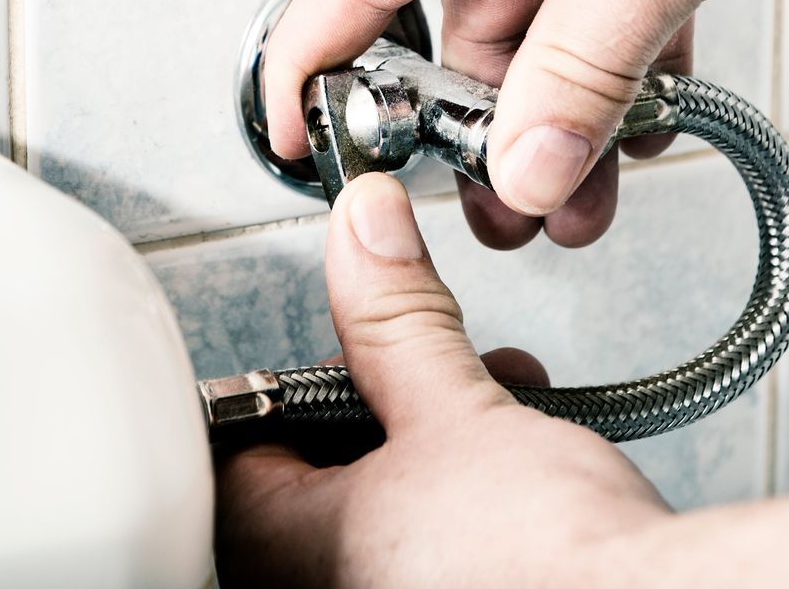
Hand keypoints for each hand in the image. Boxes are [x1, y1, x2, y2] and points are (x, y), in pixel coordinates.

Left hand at [214, 173, 670, 587]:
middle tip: (427, 374)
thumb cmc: (549, 560)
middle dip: (380, 410)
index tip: (338, 353)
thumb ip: (396, 320)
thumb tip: (363, 233)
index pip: (238, 452)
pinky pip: (425, 548)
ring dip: (431, 446)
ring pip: (376, 512)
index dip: (289, 386)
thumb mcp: (456, 408)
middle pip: (311, 480)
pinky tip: (522, 468)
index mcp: (290, 555)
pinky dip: (461, 501)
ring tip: (494, 407)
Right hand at [261, 0, 788, 241]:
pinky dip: (624, 47)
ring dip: (571, 98)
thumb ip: (582, 74)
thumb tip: (523, 168)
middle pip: (466, 13)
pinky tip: (650, 113)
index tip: (300, 149)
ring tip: (596, 186)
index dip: (314, 73)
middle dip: (495, 122)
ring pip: (547, 9)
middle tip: (520, 211)